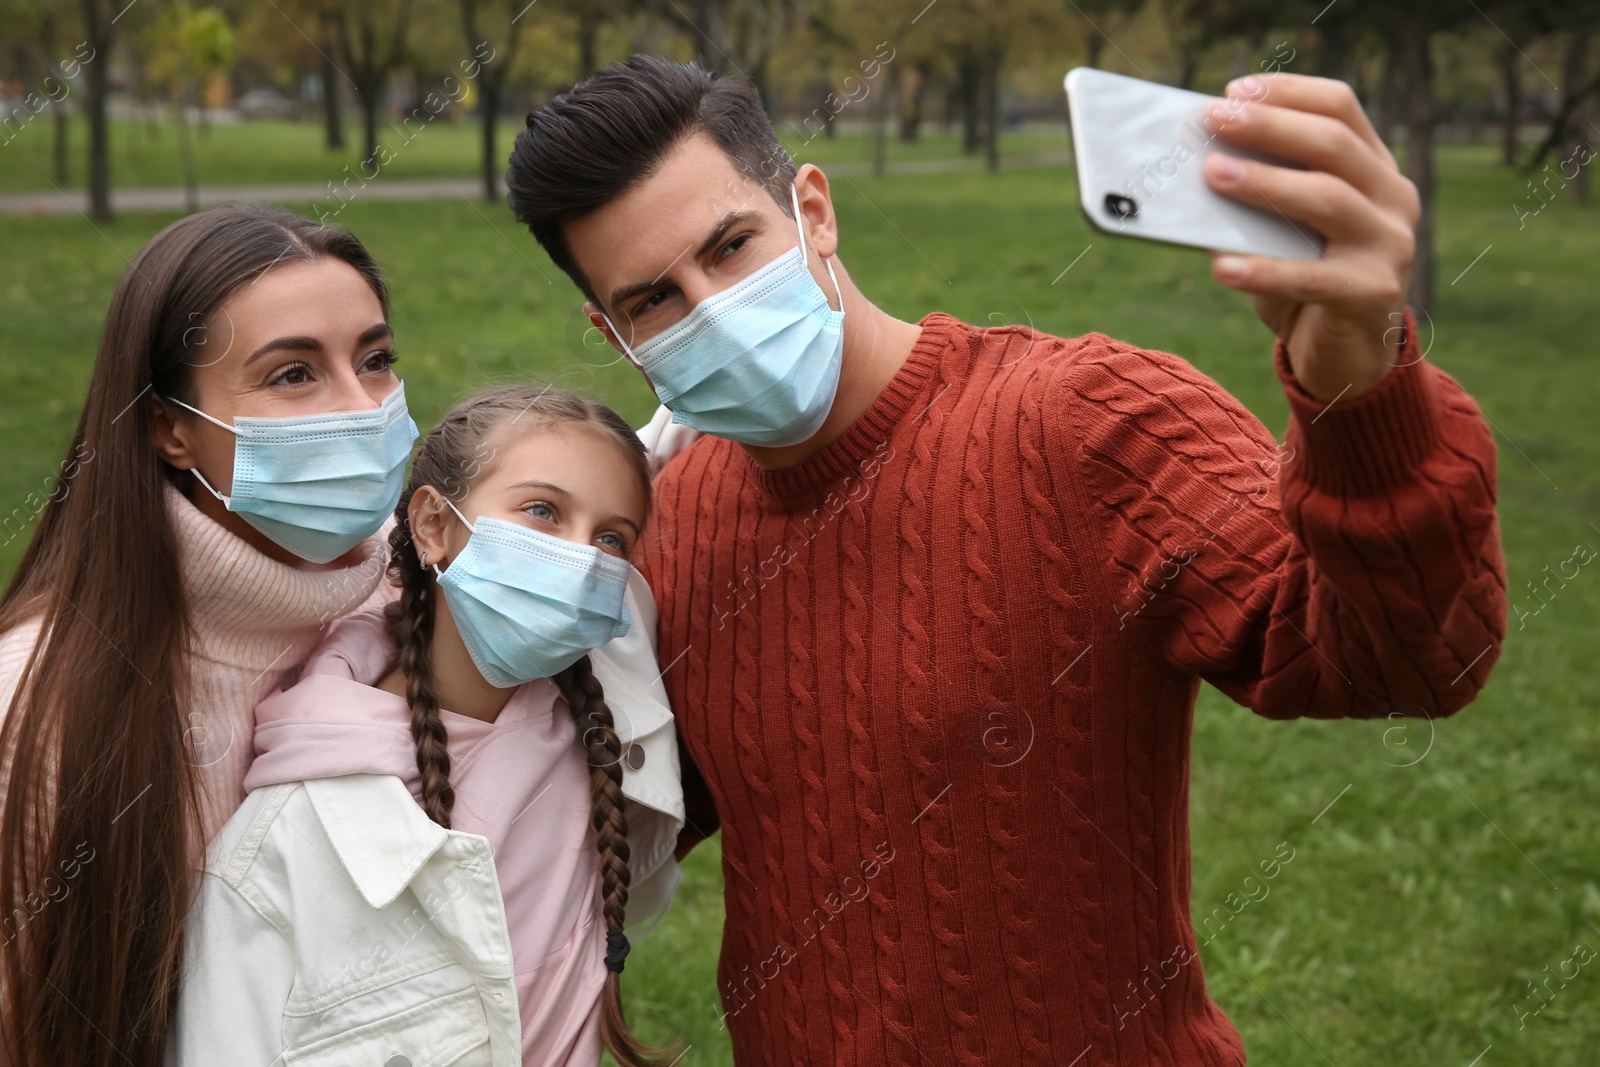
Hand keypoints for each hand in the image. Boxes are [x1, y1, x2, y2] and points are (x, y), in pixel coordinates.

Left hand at [1201, 73, 1419, 401]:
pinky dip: (1263, 271)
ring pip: (1328, 199)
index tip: (1233, 91)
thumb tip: (1198, 168)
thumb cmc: (1305, 285)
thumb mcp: (1284, 233)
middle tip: (1214, 119)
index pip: (1340, 108)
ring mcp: (1390, 245)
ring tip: (1213, 174)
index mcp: (1374, 170)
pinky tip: (1220, 268)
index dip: (1287, 93)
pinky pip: (1312, 277)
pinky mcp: (1372, 294)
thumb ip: (1258, 201)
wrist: (1346, 359)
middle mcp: (1393, 199)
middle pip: (1333, 144)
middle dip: (1269, 126)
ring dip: (1265, 183)